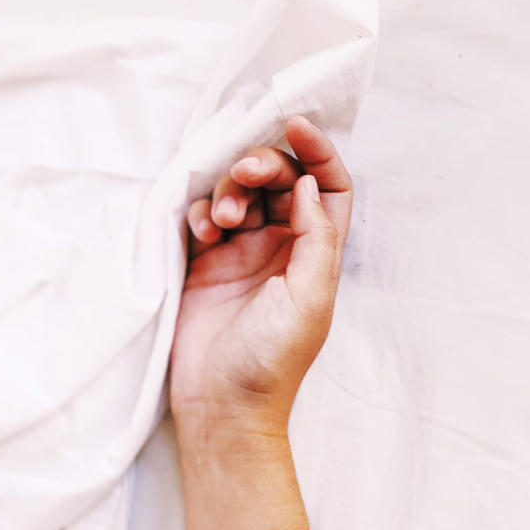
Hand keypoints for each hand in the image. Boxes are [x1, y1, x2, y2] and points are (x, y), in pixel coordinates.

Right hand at [170, 116, 352, 442]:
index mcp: (317, 255)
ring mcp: (242, 254)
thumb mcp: (309, 297)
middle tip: (242, 177)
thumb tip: (309, 183)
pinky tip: (201, 230)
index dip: (317, 152)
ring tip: (219, 219)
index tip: (294, 125)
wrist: (221, 405)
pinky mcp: (205, 263)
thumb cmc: (272, 360)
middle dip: (261, 166)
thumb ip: (315, 237)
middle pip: (280, 181)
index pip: (328, 188)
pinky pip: (204, 215)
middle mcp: (283, 248)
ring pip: (240, 193)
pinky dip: (201, 211)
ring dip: (228, 190)